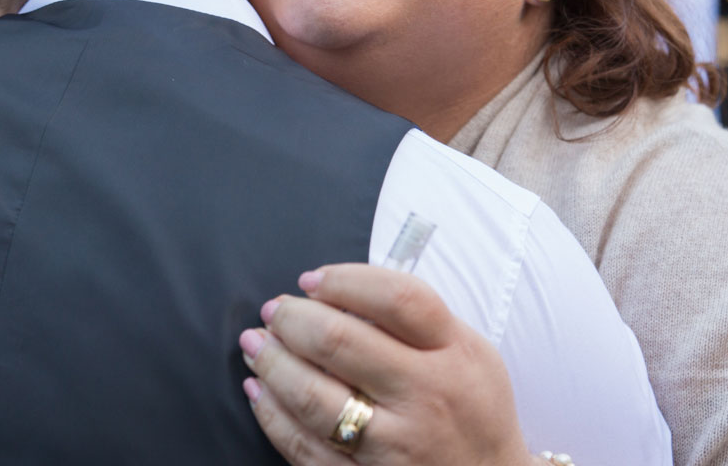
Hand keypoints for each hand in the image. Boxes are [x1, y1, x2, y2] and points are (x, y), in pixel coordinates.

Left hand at [239, 264, 536, 465]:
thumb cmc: (472, 408)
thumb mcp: (469, 351)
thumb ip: (418, 319)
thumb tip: (343, 289)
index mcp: (453, 352)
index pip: (395, 298)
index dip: (344, 281)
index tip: (312, 279)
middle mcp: (425, 396)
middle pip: (342, 342)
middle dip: (293, 319)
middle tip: (274, 310)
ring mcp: (395, 444)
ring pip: (314, 399)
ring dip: (273, 364)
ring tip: (256, 344)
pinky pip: (307, 449)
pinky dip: (274, 417)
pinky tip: (260, 392)